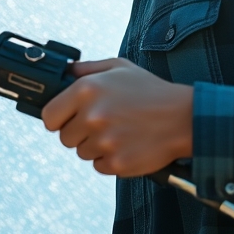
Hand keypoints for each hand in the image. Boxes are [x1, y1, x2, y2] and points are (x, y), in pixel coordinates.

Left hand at [41, 58, 192, 176]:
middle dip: (79, 133)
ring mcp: (104, 142)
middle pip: (65, 138)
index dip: (58, 119)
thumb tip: (64, 72)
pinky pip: (100, 166)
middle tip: (101, 124)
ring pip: (82, 152)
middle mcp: (91, 116)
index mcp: (86, 90)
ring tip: (118, 132)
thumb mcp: (118, 67)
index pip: (49, 116)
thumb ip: (86, 68)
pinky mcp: (117, 163)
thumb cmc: (150, 90)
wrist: (184, 117)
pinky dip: (110, 159)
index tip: (68, 119)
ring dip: (95, 146)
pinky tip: (126, 144)